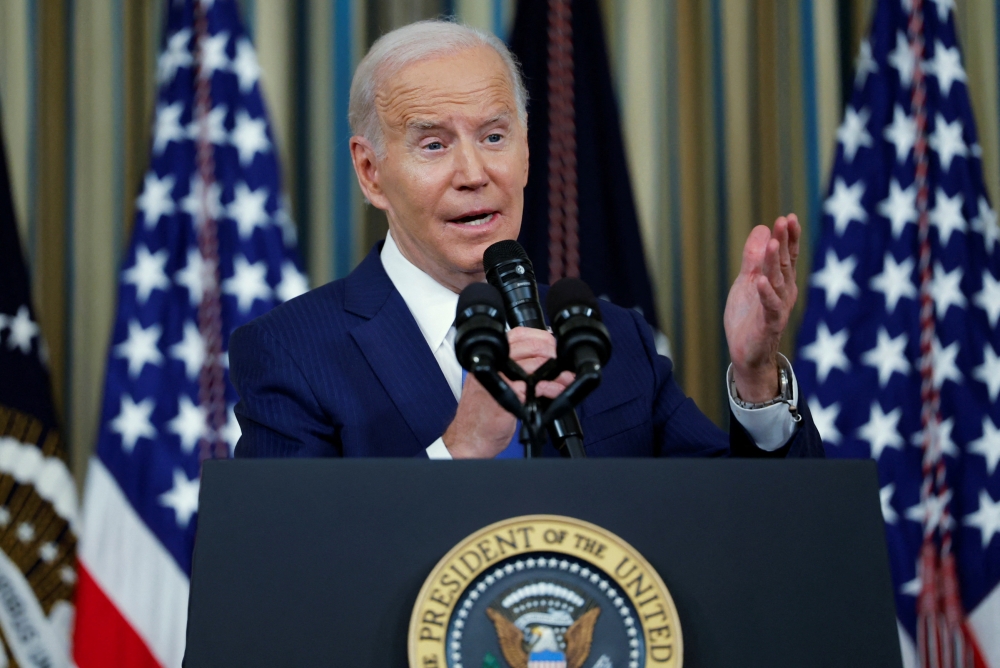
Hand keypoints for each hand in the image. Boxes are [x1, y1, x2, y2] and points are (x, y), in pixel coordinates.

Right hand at [443, 328, 574, 457]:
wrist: (469, 437)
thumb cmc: (482, 413)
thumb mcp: (497, 384)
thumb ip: (517, 369)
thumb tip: (548, 360)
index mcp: (490, 358)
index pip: (519, 334)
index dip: (541, 338)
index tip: (553, 346)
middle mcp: (492, 365)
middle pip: (529, 346)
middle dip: (552, 352)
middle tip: (562, 364)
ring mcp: (498, 380)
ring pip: (534, 363)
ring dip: (555, 371)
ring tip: (563, 379)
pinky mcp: (507, 397)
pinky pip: (535, 386)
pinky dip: (550, 388)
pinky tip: (555, 391)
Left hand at [723, 214, 799, 401]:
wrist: (746, 353)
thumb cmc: (748, 317)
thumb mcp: (747, 281)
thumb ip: (753, 258)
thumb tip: (762, 229)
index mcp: (781, 282)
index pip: (788, 255)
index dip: (789, 237)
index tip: (788, 217)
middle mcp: (784, 293)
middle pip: (786, 264)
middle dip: (785, 242)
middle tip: (784, 221)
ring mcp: (778, 309)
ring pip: (778, 282)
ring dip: (775, 263)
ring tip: (774, 244)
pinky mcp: (769, 324)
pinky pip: (769, 307)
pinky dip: (765, 293)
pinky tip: (761, 281)